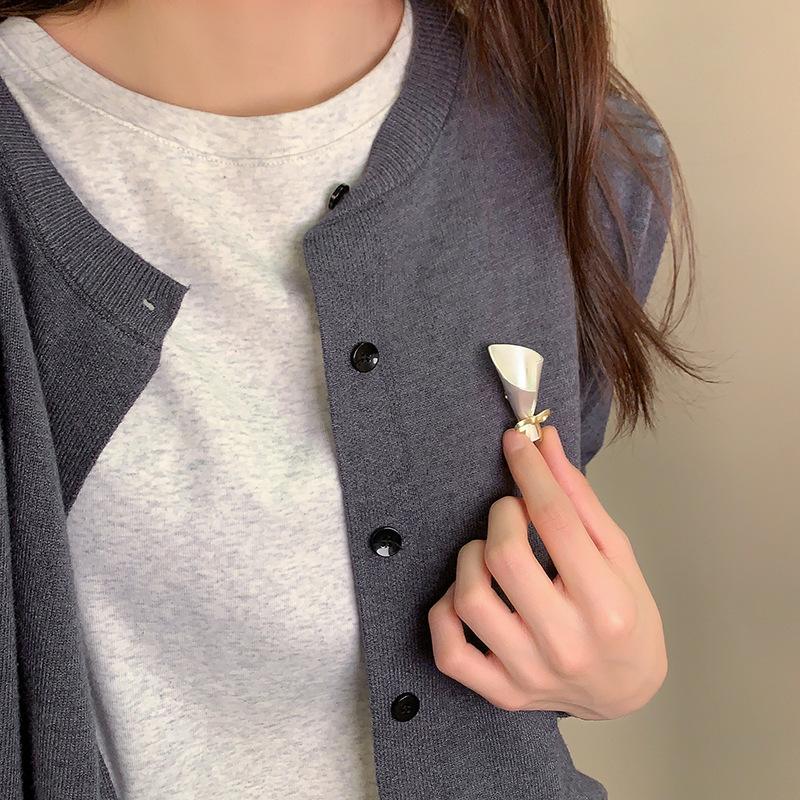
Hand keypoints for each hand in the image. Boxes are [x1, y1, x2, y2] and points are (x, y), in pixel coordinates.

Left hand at [427, 424, 667, 719]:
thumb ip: (578, 498)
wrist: (625, 690)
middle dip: (502, 515)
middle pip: (505, 556)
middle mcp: (567, 644)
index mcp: (607, 605)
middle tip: (513, 513)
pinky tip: (465, 594)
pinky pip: (447, 647)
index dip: (529, 470)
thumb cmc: (624, 615)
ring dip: (471, 558)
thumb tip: (544, 444)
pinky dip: (445, 610)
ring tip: (491, 556)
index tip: (516, 443)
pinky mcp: (499, 692)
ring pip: (469, 597)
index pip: (555, 519)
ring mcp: (528, 673)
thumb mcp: (616, 552)